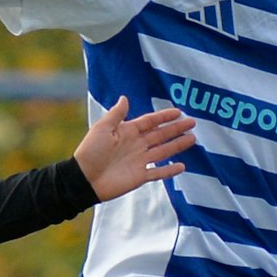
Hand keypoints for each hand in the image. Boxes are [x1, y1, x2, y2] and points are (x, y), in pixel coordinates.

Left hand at [73, 98, 195, 201]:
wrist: (84, 179)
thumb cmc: (90, 152)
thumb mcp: (102, 128)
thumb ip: (116, 115)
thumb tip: (125, 98)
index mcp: (127, 132)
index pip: (150, 122)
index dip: (164, 116)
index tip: (178, 111)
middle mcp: (136, 145)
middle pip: (160, 135)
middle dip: (176, 129)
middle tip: (192, 122)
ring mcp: (139, 161)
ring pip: (163, 151)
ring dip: (177, 145)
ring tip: (192, 138)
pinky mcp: (139, 177)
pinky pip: (158, 173)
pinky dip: (170, 171)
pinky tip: (182, 166)